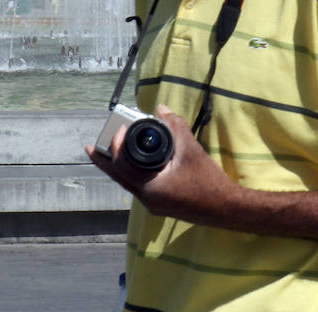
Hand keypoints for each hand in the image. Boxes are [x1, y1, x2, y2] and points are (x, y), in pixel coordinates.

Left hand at [85, 105, 242, 223]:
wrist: (227, 208)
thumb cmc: (209, 181)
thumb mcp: (191, 150)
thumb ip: (175, 126)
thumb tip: (162, 108)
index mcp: (151, 188)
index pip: (122, 165)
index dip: (116, 145)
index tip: (120, 128)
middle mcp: (147, 199)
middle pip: (118, 177)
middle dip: (103, 161)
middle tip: (90, 148)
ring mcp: (153, 204)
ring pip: (126, 183)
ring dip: (115, 168)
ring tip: (103, 154)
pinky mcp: (160, 205)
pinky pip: (137, 187)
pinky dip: (130, 174)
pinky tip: (130, 165)